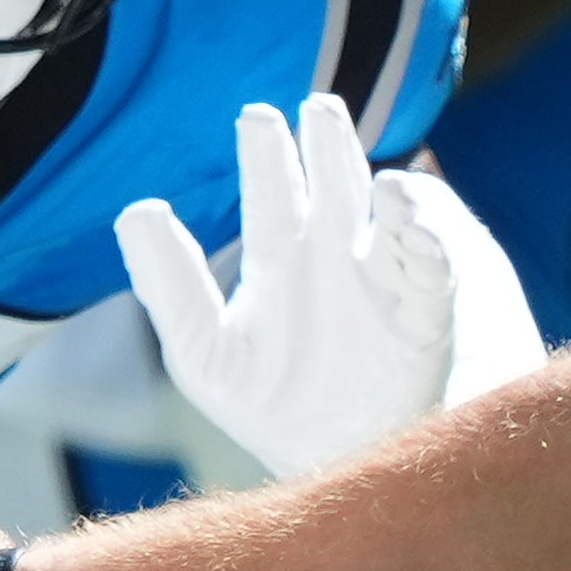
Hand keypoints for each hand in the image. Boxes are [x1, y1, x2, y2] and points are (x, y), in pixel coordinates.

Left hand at [119, 94, 452, 481]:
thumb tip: (136, 209)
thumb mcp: (201, 348)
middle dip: (331, 146)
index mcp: (283, 259)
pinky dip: (428, 242)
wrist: (328, 465)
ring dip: (390, 192)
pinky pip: (435, 270)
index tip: (257, 114)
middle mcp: (337, 259)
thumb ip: (167, 282)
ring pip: (395, 217)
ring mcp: (385, 284)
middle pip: (338, 186)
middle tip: (318, 106)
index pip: (275, 193)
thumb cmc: (264, 403)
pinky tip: (411, 221)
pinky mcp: (426, 320)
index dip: (268, 155)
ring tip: (382, 177)